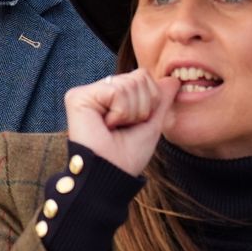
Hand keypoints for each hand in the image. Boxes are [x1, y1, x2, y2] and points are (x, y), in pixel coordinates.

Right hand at [63, 70, 180, 177]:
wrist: (112, 174)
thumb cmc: (129, 155)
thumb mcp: (152, 124)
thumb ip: (161, 100)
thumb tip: (174, 79)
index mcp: (113, 95)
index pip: (143, 77)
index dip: (151, 101)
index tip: (135, 123)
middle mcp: (98, 90)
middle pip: (139, 77)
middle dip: (142, 107)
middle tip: (124, 127)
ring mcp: (86, 92)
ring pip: (129, 83)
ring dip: (131, 113)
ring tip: (114, 128)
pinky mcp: (77, 96)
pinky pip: (116, 91)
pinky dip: (121, 113)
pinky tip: (106, 125)